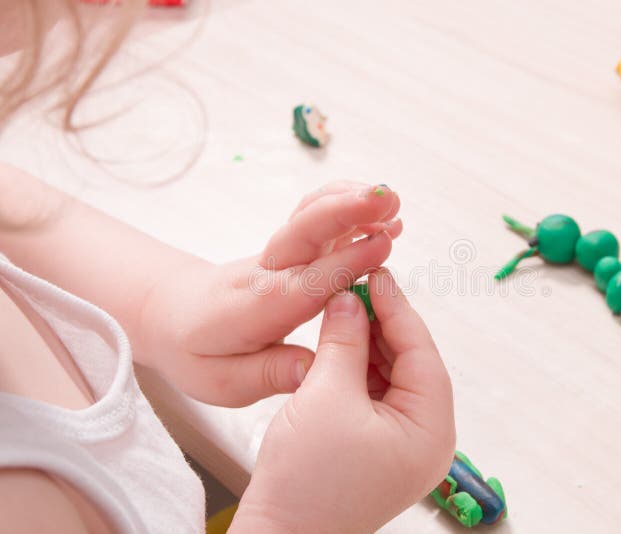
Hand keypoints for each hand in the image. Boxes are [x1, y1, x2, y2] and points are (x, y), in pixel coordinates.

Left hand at [137, 182, 401, 405]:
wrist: (169, 314)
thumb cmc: (196, 351)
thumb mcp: (222, 382)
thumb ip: (270, 374)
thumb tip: (313, 368)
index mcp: (258, 308)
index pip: (307, 281)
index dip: (345, 261)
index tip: (381, 245)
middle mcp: (270, 272)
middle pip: (305, 230)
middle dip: (347, 210)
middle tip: (389, 200)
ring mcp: (279, 255)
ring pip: (312, 215)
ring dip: (351, 201)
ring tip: (392, 197)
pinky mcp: (289, 250)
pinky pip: (317, 221)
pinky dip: (348, 209)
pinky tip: (384, 214)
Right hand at [230, 269, 455, 533]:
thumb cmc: (307, 481)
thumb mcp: (325, 395)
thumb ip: (344, 340)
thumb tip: (350, 298)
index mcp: (431, 431)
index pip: (422, 354)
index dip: (399, 309)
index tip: (378, 274)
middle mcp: (427, 439)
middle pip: (410, 364)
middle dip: (382, 324)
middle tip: (356, 287)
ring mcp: (403, 446)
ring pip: (391, 377)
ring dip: (367, 343)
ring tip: (342, 309)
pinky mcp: (378, 448)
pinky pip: (375, 395)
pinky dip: (357, 368)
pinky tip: (338, 343)